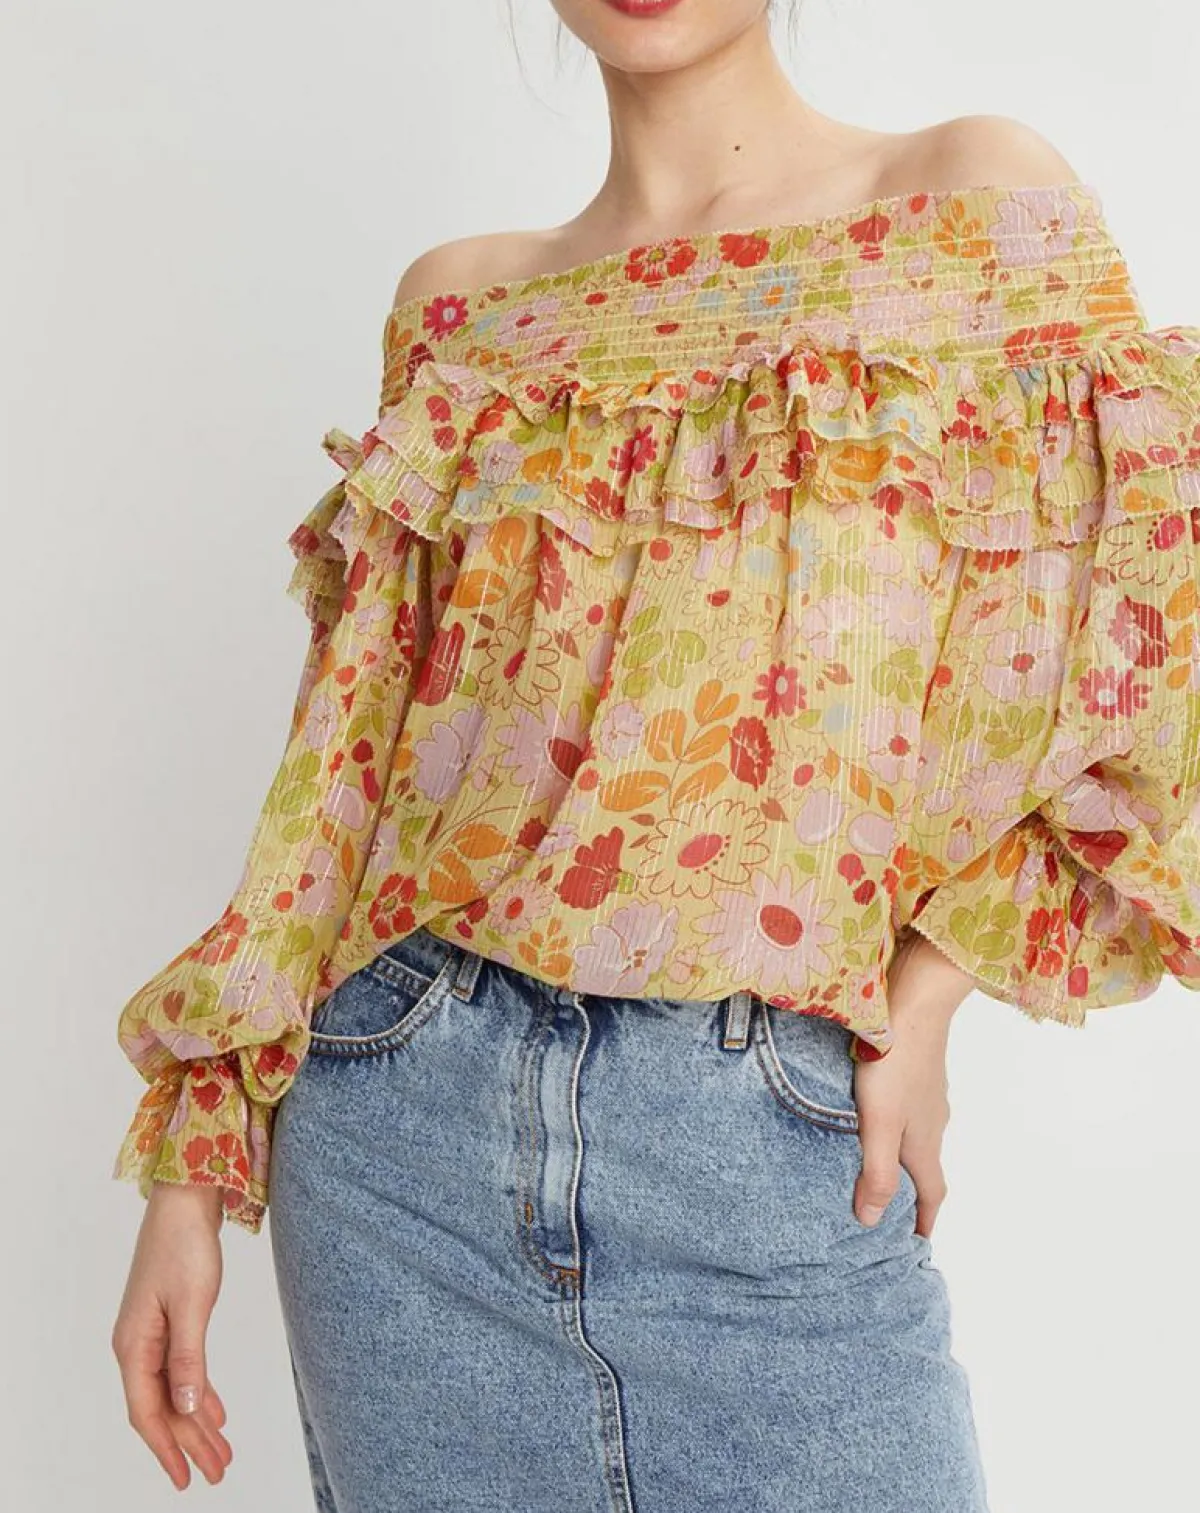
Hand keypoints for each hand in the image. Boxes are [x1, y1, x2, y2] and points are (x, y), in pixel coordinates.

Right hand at [112, 1181, 232, 1489]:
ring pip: (174, 1390)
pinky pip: (181, 1369)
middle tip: (218, 1472)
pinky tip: (215, 1410)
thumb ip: (188, 1358)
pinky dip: (199, 1391)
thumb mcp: (191, 1304)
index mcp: (135, 1345)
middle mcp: (137, 1345)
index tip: (187, 1478)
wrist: (185, 1201)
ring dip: (197, 1421)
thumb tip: (187, 1409)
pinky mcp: (169, 1320)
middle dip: (189, 1442)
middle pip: (163, 1407)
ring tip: (222, 1451)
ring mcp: (152, 1333)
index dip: (167, 1448)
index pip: (147, 1411)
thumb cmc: (184, 1247)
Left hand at [852, 929, 976, 1237]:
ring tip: (880, 1162)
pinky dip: (899, 1124)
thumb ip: (878, 1172)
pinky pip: (912, 1108)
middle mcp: (933, 1121)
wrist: (914, 1000)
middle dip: (915, 1191)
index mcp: (925, 1142)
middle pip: (927, 1166)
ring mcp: (929, 1093)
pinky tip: (878, 1110)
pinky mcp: (919, 1069)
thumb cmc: (892, 1063)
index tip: (918, 1243)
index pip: (933, 1194)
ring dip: (905, 1155)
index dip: (925, 1221)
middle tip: (896, 1208)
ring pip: (919, 1135)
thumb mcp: (879, 1123)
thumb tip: (871, 1221)